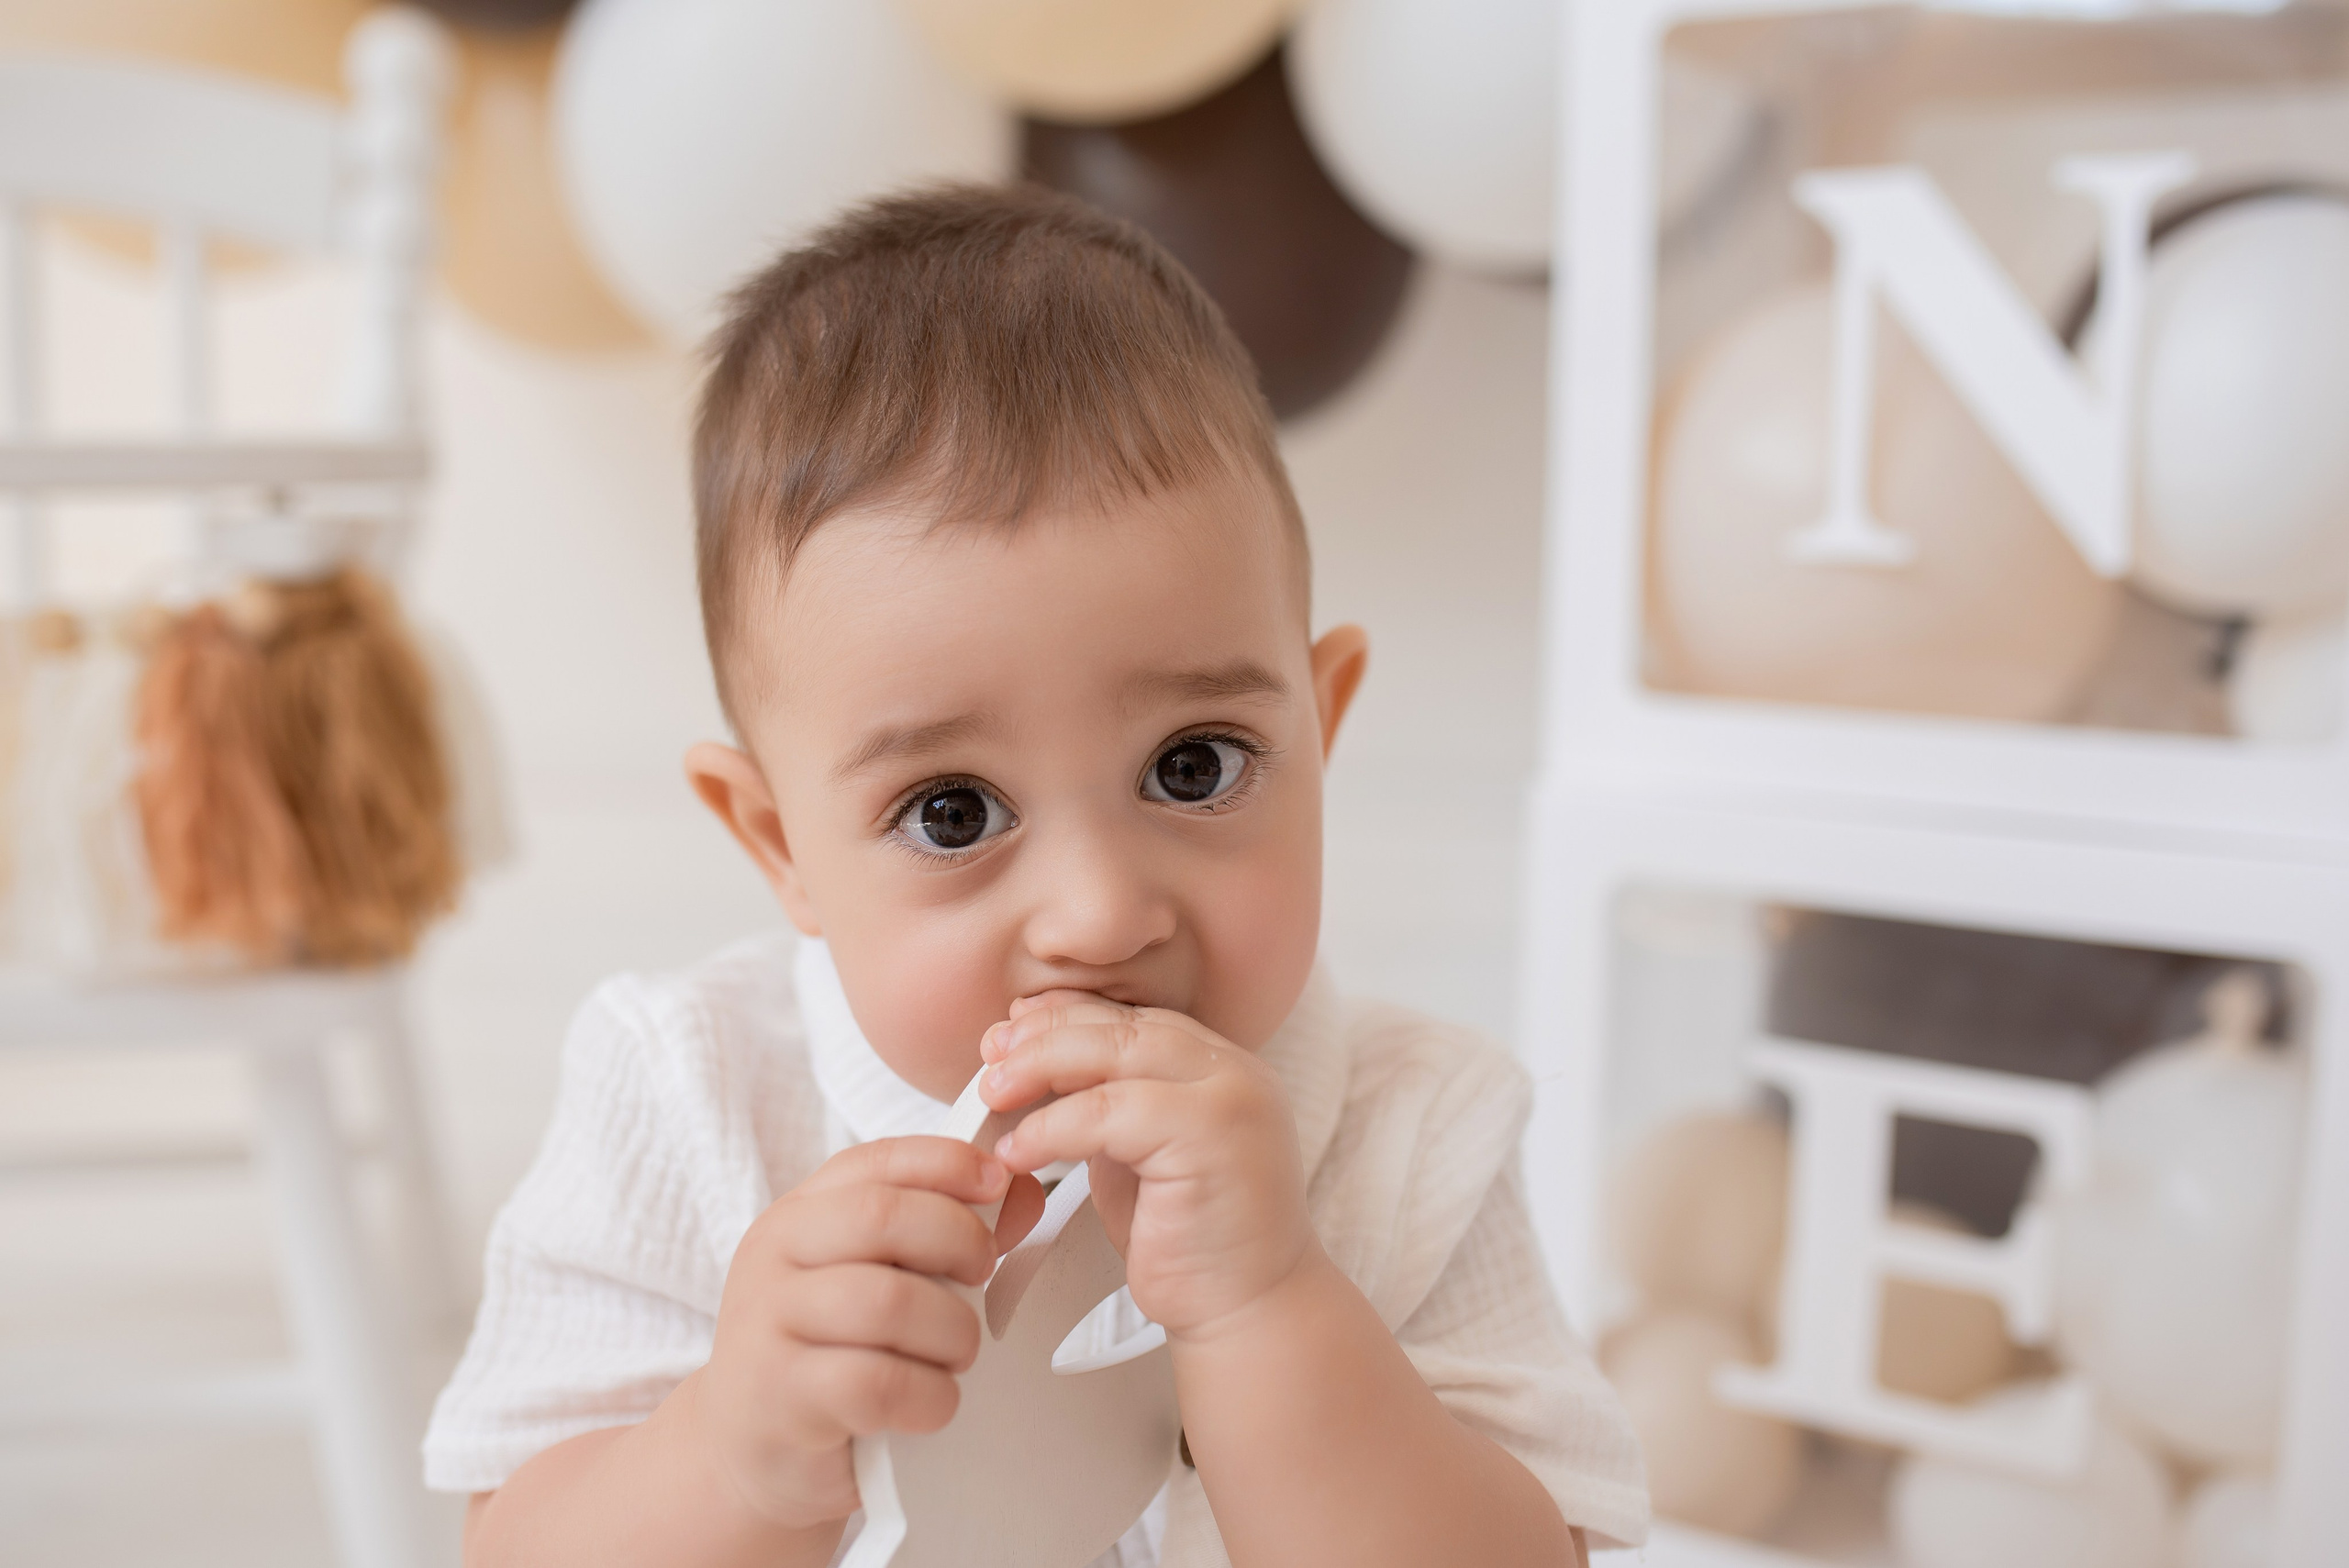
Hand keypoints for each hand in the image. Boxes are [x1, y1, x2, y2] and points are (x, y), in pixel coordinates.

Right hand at [694, 1137, 1045, 1530]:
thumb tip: (1023, 1190)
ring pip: (887, 1302)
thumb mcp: (878, 1278)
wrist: (750, 1449)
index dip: (948, 1162)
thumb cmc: (830, 1353)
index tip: (998, 1184)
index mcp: (800, 1213)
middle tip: (985, 1279)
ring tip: (956, 1354)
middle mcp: (773, 1254)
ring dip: (951, 1331)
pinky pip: (876, 1382)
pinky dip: (928, 1396)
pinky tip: (931, 1404)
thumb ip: (944, 1230)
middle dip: (959, 1241)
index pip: (876, 1160)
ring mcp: (767, 1323)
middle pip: (882, 1217)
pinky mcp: (779, 1396)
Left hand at [978, 993, 1317, 1341]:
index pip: (1133, 1020)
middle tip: (990, 1056)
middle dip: (1045, 1034)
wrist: (1248, 1312)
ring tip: (992, 1094)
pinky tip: (1018, 1151)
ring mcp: (1230, 1098)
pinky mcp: (1211, 1136)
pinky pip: (1110, 1112)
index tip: (1010, 1032)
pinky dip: (1052, 1127)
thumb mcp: (1139, 1157)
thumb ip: (1107, 1107)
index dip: (1065, 1018)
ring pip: (1116, 1052)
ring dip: (1041, 1067)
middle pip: (1123, 1026)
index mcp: (1221, 1069)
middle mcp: (1234, 1073)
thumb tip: (1035, 1065)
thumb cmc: (1192, 1244)